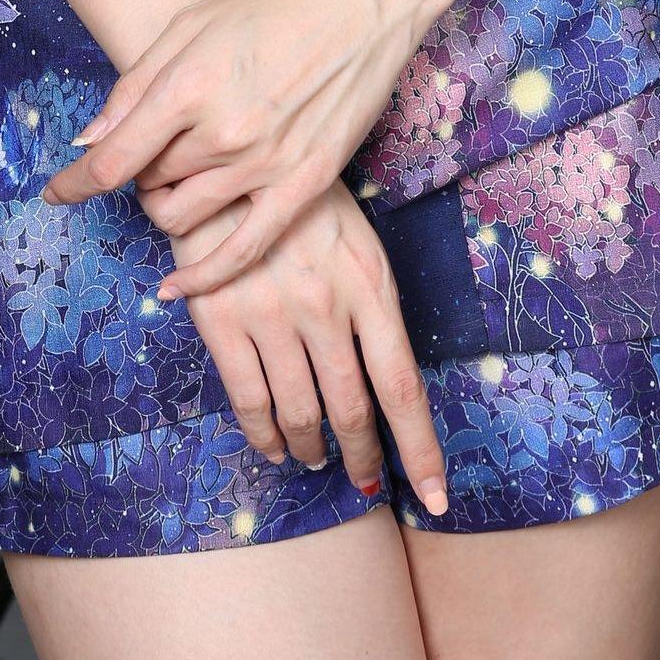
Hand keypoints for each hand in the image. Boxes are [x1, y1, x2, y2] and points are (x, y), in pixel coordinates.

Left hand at [43, 0, 435, 289]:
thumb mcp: (191, 24)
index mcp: (188, 84)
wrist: (359, 5)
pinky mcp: (302, 185)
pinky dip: (203, 277)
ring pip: (184, 216)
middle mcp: (221, 130)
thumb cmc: (273, 5)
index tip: (55, 194)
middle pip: (149, 183)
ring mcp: (264, 163)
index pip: (112, 159)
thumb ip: (136, 85)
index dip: (74, 184)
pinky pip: (242, 250)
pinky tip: (175, 287)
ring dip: (167, 204)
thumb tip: (89, 141)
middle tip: (154, 151)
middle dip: (138, 174)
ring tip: (180, 179)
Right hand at [153, 177, 448, 517]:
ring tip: (314, 458)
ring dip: (311, 449)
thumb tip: (384, 378)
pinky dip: (265, 436)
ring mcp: (272, 317)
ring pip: (301, 414)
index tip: (436, 498)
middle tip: (364, 478)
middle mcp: (326, 307)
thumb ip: (372, 306)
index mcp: (370, 284)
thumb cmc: (300, 202)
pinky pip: (250, 402)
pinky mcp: (223, 321)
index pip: (403, 386)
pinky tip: (273, 445)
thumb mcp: (357, 242)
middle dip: (361, 456)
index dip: (420, 450)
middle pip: (352, 410)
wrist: (226, 162)